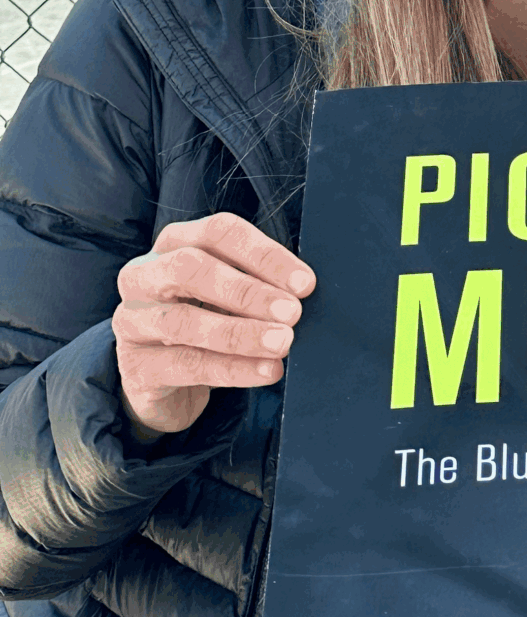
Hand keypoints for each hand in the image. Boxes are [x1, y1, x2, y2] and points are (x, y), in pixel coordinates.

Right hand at [112, 213, 315, 439]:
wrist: (163, 384)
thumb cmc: (205, 324)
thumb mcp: (228, 297)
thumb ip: (258, 285)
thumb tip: (305, 290)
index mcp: (173, 245)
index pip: (217, 233)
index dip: (264, 255)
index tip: (305, 283)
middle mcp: (143, 276)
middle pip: (190, 268)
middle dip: (247, 291)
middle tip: (292, 313)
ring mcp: (131, 321)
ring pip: (183, 321)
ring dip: (240, 333)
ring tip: (283, 343)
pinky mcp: (134, 366)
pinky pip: (184, 365)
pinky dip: (231, 369)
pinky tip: (267, 371)